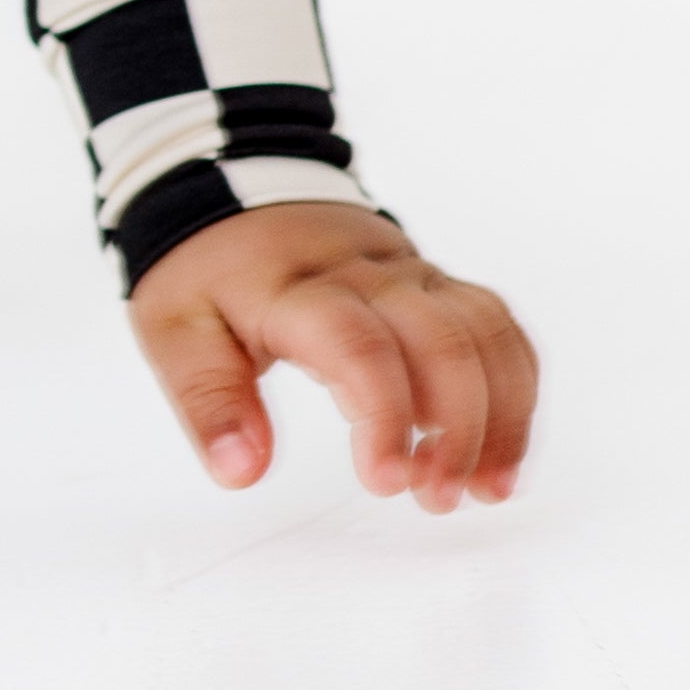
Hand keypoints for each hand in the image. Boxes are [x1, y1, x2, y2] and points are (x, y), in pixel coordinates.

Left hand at [128, 201, 537, 511]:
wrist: (235, 190)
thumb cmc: (209, 272)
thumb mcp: (175, 330)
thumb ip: (209, 400)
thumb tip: (243, 471)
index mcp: (295, 286)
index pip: (356, 343)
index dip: (382, 413)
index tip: (384, 481)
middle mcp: (365, 274)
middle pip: (439, 340)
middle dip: (456, 428)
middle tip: (436, 499)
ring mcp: (409, 273)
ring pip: (481, 331)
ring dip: (499, 414)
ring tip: (485, 490)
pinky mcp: (436, 282)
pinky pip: (495, 325)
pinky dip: (514, 386)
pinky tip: (505, 447)